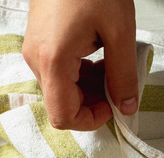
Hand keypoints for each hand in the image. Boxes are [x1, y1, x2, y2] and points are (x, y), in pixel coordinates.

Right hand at [22, 0, 138, 130]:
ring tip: (114, 66)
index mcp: (53, 60)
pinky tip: (102, 57)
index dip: (92, 120)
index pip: (63, 116)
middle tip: (120, 86)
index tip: (114, 107)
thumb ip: (124, 74)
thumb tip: (127, 107)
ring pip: (63, 89)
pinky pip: (60, 71)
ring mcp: (36, 51)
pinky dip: (83, 74)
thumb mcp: (119, 31)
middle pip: (63, 104)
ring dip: (91, 88)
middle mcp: (37, 59)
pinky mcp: (41, 42)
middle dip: (94, 102)